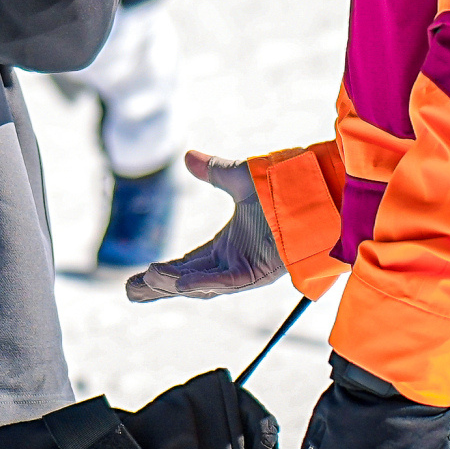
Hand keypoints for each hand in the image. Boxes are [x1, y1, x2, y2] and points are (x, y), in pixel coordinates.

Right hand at [128, 152, 283, 299]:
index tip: (137, 278)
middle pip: (187, 281)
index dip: (161, 273)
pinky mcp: (260, 272)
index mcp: (227, 247)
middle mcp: (233, 263)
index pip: (186, 265)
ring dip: (174, 284)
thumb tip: (187, 157)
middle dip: (159, 287)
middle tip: (130, 291)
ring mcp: (246, 270)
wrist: (319, 195)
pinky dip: (205, 284)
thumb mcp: (239, 179)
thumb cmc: (286, 191)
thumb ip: (213, 172)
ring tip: (147, 280)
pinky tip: (181, 284)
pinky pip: (228, 282)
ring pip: (203, 285)